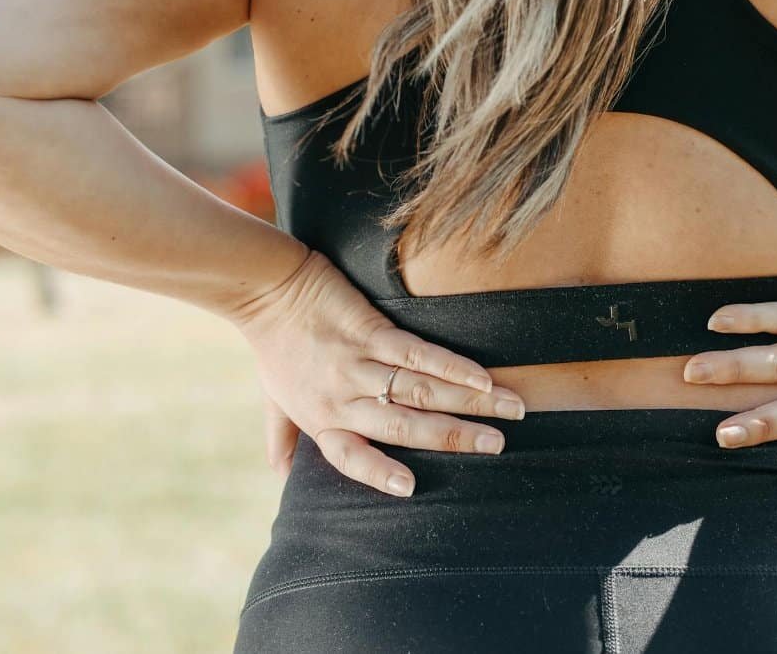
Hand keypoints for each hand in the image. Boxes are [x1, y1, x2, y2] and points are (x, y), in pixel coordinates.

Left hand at [230, 250, 526, 496]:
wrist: (266, 289)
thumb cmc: (272, 345)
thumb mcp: (272, 399)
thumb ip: (283, 438)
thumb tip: (282, 477)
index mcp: (322, 420)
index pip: (352, 458)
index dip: (379, 473)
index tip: (411, 488)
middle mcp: (342, 398)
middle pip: (407, 426)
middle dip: (457, 438)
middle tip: (499, 446)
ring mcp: (358, 364)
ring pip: (422, 391)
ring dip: (470, 402)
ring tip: (511, 410)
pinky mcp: (368, 330)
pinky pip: (416, 353)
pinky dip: (452, 367)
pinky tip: (483, 377)